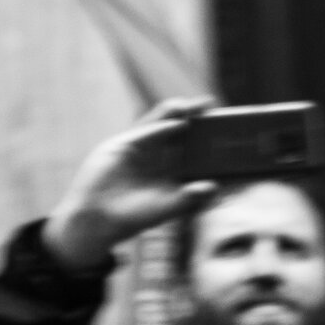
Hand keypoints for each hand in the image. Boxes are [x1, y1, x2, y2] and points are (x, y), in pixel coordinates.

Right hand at [41, 97, 216, 271]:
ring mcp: (142, 149)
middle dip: (199, 122)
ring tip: (199, 105)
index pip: (195, 152)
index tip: (229, 132)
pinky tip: (177, 121)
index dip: (210, 142)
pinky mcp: (124, 144)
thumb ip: (188, 198)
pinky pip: (145, 130)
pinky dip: (161, 125)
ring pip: (164, 127)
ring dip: (181, 115)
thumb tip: (213, 187)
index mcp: (171, 174)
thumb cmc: (132, 218)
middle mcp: (158, 159)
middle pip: (183, 135)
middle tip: (218, 109)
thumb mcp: (165, 209)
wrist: (96, 218)